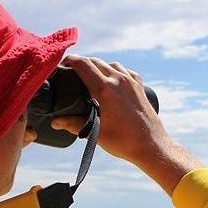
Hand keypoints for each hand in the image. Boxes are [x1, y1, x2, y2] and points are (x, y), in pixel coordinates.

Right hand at [51, 55, 201, 194]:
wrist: (152, 146)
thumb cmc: (125, 142)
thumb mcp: (96, 133)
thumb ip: (73, 124)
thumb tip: (56, 122)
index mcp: (105, 89)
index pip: (83, 64)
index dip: (70, 60)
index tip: (62, 63)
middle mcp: (119, 81)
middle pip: (96, 62)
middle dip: (82, 63)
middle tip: (72, 71)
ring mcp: (131, 82)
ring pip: (112, 65)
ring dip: (99, 66)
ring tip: (91, 75)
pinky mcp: (140, 87)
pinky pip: (126, 72)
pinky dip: (116, 72)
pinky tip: (113, 80)